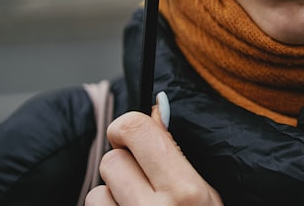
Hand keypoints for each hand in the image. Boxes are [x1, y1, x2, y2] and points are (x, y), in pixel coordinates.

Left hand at [85, 95, 222, 204]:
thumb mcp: (206, 193)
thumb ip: (177, 153)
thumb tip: (157, 107)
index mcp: (185, 190)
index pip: (135, 131)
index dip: (128, 125)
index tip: (132, 132)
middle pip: (112, 160)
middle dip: (125, 164)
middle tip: (143, 177)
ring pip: (97, 191)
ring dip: (113, 194)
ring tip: (138, 205)